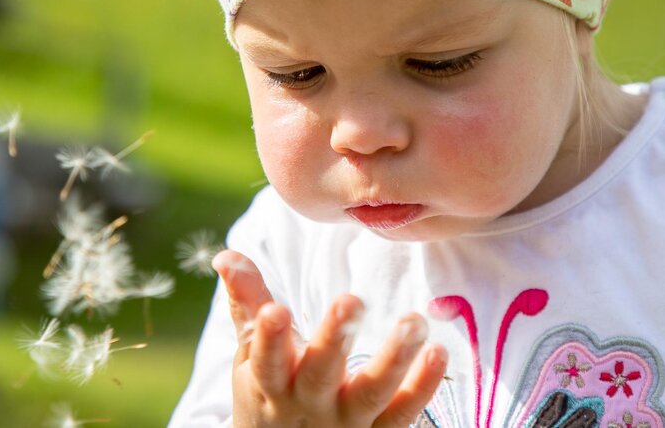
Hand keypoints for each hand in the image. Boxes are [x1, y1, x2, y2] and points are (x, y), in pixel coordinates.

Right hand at [212, 249, 448, 426]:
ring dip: (393, 360)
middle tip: (351, 301)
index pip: (266, 361)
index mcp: (271, 383)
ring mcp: (346, 424)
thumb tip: (226, 254)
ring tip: (414, 321)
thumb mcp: (251, 357)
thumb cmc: (271, 393)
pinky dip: (422, 386)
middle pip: (320, 374)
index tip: (275, 310)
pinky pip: (402, 412)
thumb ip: (247, 305)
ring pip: (370, 394)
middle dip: (333, 340)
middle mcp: (309, 405)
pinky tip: (438, 352)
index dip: (268, 338)